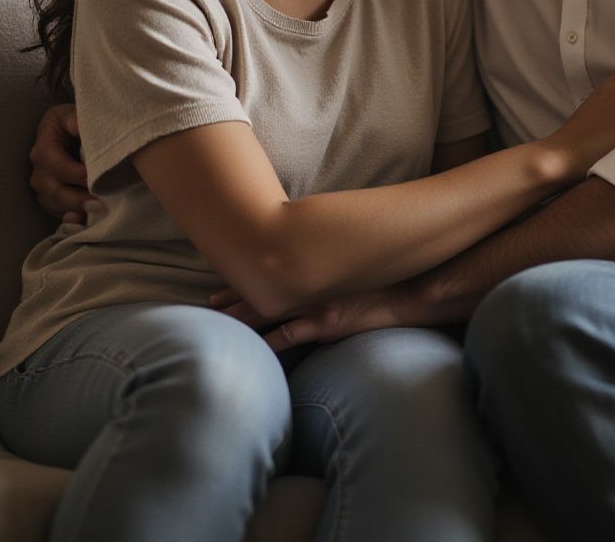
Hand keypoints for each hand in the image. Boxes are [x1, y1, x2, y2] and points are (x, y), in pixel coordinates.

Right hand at [29, 103, 92, 224]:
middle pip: (55, 190)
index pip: (58, 166)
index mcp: (43, 148)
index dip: (78, 174)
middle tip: (102, 202)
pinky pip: (58, 212)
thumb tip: (76, 126)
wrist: (72, 131)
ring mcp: (43, 187)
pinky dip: (72, 218)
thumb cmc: (74, 121)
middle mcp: (39, 170)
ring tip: (100, 211)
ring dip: (77, 209)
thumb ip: (75, 119)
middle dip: (78, 198)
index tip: (99, 177)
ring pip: (56, 204)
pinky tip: (86, 220)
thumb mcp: (73, 113)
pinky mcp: (51, 198)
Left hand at [211, 285, 410, 351]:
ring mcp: (315, 304)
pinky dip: (268, 343)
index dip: (245, 277)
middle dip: (235, 299)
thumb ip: (324, 266)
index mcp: (312, 267)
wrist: (406, 291)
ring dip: (243, 319)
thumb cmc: (378, 277)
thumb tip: (301, 264)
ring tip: (217, 326)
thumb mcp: (347, 265)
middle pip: (262, 290)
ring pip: (268, 311)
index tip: (225, 279)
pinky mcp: (326, 324)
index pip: (270, 270)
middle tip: (208, 305)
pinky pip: (289, 335)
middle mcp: (309, 282)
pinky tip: (251, 350)